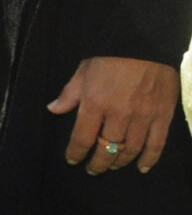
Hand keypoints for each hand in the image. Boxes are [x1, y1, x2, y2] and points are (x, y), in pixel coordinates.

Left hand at [51, 57, 180, 173]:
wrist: (144, 44)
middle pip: (107, 149)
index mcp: (95, 103)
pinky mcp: (162, 116)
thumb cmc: (110, 55)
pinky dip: (149, 159)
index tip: (72, 160)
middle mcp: (118, 114)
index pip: (82, 137)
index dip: (76, 152)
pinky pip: (157, 144)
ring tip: (112, 167)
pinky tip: (141, 168)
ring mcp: (143, 117)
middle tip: (93, 169)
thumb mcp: (83, 70)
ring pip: (130, 150)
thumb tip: (53, 109)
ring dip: (119, 162)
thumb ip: (69, 93)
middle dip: (98, 162)